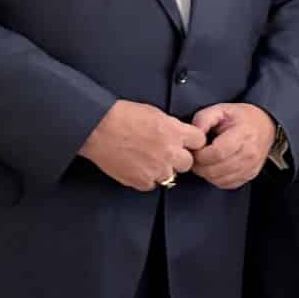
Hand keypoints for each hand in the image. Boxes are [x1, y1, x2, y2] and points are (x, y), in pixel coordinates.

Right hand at [79, 100, 205, 191]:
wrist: (99, 128)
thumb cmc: (123, 116)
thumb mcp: (155, 113)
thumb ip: (172, 126)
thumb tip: (178, 134)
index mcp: (175, 132)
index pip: (199, 141)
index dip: (192, 142)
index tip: (186, 143)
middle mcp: (170, 152)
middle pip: (187, 163)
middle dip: (178, 158)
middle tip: (165, 153)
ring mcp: (156, 169)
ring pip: (170, 176)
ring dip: (162, 169)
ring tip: (147, 159)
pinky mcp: (141, 181)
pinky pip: (151, 185)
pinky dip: (146, 178)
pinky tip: (137, 167)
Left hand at [189, 104, 277, 189]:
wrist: (264, 125)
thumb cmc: (241, 117)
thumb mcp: (220, 110)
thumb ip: (203, 120)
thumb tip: (193, 137)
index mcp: (244, 134)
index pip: (217, 153)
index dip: (200, 154)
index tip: (195, 149)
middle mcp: (250, 153)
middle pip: (216, 169)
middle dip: (199, 166)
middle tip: (195, 157)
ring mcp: (251, 166)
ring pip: (220, 180)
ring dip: (206, 173)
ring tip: (204, 161)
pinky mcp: (250, 175)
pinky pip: (226, 184)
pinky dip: (215, 179)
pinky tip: (214, 167)